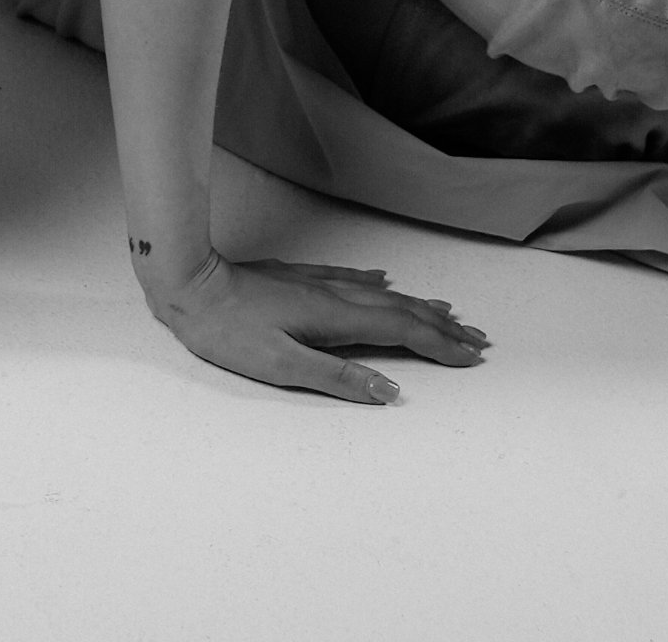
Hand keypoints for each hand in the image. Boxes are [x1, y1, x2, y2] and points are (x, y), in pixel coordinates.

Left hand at [145, 251, 489, 402]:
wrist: (190, 284)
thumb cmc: (228, 332)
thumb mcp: (279, 365)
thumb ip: (335, 378)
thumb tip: (388, 390)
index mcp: (334, 319)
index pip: (400, 331)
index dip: (438, 346)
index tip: (471, 358)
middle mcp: (334, 296)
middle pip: (400, 309)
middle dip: (441, 326)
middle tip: (477, 339)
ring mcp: (317, 284)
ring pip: (380, 294)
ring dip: (418, 305)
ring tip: (448, 312)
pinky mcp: (298, 278)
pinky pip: (351, 279)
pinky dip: (377, 285)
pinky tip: (383, 280)